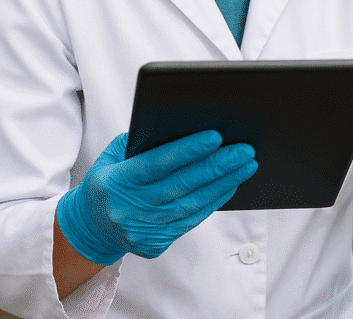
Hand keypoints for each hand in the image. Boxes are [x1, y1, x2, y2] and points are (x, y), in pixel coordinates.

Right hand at [56, 131, 257, 264]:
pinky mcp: (155, 244)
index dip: (188, 150)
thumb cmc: (109, 180)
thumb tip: (183, 124)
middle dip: (217, 165)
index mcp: (115, 182)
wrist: (90, 228)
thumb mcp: (113, 156)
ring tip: (247, 164)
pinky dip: (215, 200)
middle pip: (181, 185)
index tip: (216, 136)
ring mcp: (143, 230)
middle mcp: (128, 209)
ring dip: (224, 182)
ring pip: (192, 203)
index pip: (157, 163)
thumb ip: (142, 140)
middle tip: (245, 149)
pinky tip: (231, 183)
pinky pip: (192, 219)